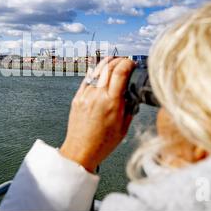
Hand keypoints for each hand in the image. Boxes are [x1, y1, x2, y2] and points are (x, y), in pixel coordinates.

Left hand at [60, 57, 135, 172]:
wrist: (81, 151)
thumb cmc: (103, 143)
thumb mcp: (124, 127)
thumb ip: (129, 108)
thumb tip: (132, 94)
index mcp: (112, 103)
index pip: (120, 73)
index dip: (128, 63)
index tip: (133, 63)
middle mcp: (97, 96)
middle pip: (109, 68)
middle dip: (119, 60)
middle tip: (125, 60)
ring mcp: (86, 96)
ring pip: (96, 71)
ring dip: (106, 63)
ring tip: (113, 60)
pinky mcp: (77, 98)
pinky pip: (86, 80)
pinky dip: (94, 72)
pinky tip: (99, 70)